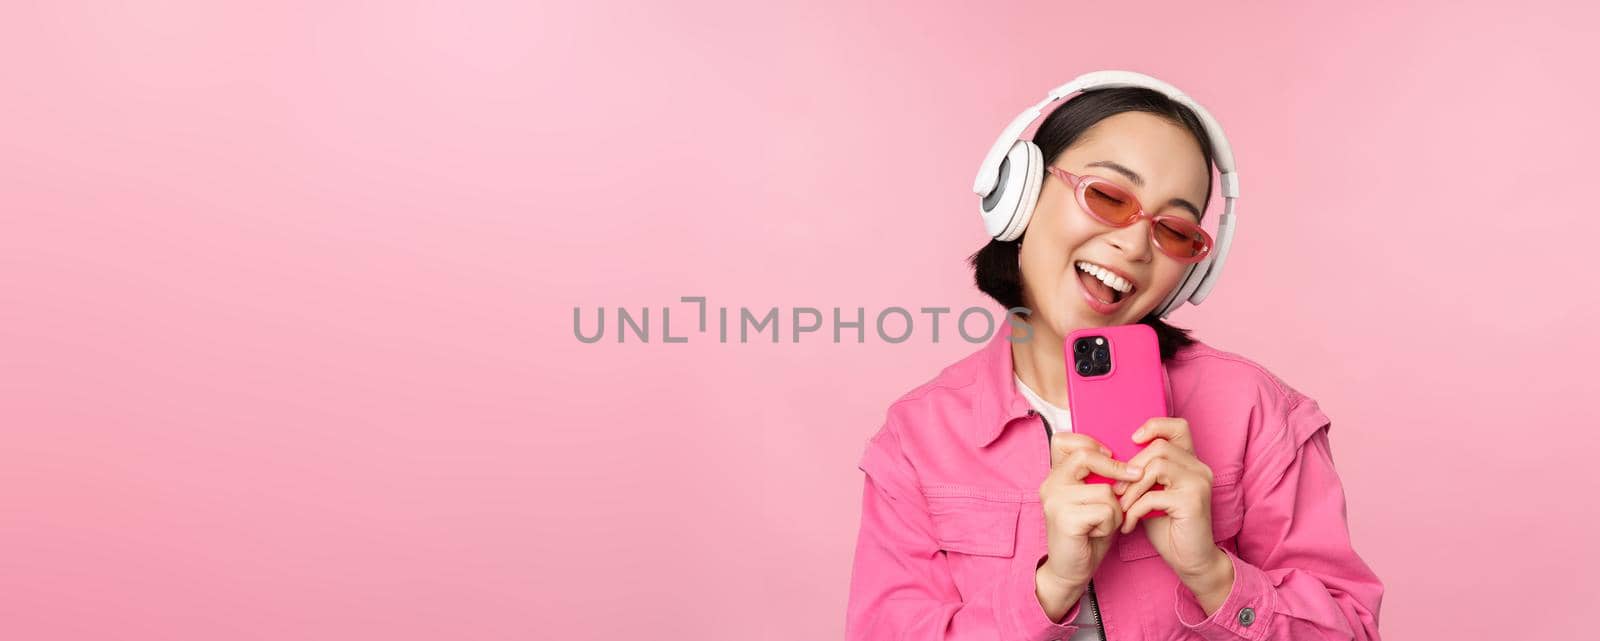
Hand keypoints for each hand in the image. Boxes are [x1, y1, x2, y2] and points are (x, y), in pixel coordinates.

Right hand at [1037, 432, 1144, 592]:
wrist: (1071, 570)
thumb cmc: (1087, 533)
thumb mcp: (1095, 498)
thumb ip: (1103, 478)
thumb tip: (1131, 461)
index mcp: (1055, 475)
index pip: (1065, 440)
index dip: (1091, 443)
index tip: (1111, 455)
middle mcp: (1050, 484)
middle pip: (1086, 457)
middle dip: (1116, 467)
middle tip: (1136, 476)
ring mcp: (1055, 501)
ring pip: (1105, 491)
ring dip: (1116, 510)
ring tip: (1104, 523)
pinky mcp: (1065, 519)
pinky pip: (1105, 511)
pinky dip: (1111, 524)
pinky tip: (1098, 533)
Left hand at [1111, 417, 1231, 601]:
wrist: (1189, 560)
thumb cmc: (1167, 526)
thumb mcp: (1149, 493)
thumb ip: (1140, 474)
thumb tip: (1110, 458)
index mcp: (1189, 462)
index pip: (1178, 427)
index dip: (1154, 425)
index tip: (1132, 439)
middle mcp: (1199, 468)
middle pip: (1159, 447)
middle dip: (1131, 468)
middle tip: (1117, 491)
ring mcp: (1199, 483)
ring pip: (1157, 466)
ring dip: (1132, 488)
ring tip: (1122, 507)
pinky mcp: (1193, 501)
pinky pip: (1154, 496)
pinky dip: (1136, 510)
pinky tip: (1130, 524)